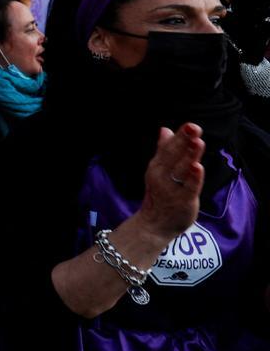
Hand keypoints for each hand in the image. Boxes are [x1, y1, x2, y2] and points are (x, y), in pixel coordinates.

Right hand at [136, 123, 204, 238]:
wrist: (153, 225)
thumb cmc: (160, 196)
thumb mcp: (158, 170)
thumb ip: (164, 150)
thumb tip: (165, 129)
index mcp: (157, 166)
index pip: (168, 147)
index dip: (180, 136)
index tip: (190, 125)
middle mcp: (162, 175)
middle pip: (174, 155)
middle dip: (184, 141)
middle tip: (193, 127)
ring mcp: (171, 188)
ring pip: (182, 169)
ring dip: (189, 155)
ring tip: (197, 142)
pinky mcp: (182, 201)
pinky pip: (188, 188)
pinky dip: (193, 178)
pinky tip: (197, 167)